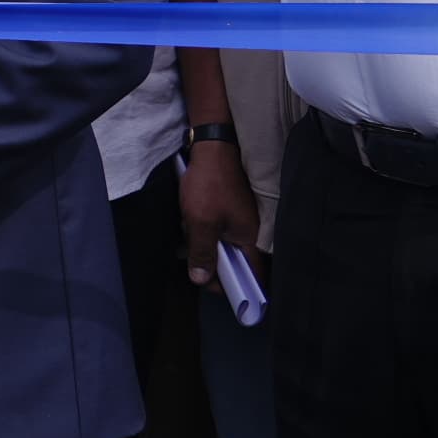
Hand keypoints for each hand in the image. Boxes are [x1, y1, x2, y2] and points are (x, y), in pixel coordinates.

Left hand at [180, 143, 262, 285]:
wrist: (212, 148)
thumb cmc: (209, 186)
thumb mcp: (201, 223)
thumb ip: (202, 253)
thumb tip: (201, 280)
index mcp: (249, 239)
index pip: (251, 274)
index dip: (236, 287)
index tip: (214, 288)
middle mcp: (248, 232)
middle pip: (231, 261)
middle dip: (209, 262)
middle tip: (190, 259)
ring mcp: (238, 219)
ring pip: (219, 244)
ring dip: (201, 243)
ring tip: (186, 235)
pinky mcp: (226, 209)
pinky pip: (214, 228)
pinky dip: (200, 229)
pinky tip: (187, 222)